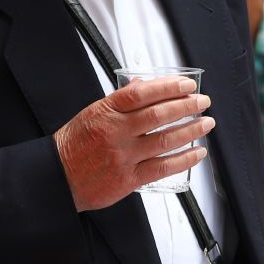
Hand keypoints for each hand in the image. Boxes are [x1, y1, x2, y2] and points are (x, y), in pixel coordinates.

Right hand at [54, 76, 213, 210]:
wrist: (57, 177)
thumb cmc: (74, 145)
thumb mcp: (92, 114)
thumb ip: (119, 101)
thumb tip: (144, 85)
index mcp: (106, 112)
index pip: (141, 94)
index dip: (168, 87)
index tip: (187, 84)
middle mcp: (115, 133)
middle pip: (158, 115)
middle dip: (186, 106)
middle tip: (202, 102)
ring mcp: (123, 156)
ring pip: (164, 140)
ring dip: (191, 130)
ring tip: (206, 123)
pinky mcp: (129, 179)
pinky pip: (162, 167)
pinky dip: (184, 159)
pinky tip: (198, 153)